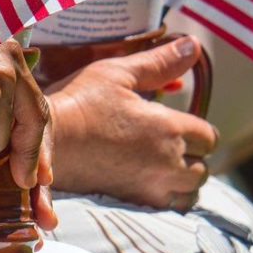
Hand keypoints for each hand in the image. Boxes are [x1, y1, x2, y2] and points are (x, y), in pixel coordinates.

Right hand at [44, 36, 218, 209]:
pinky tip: (149, 183)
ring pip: (189, 193)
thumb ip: (160, 63)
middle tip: (171, 144)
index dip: (197, 129)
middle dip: (194, 157)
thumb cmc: (80, 102)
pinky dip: (166, 198)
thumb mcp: (118, 73)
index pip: (208, 137)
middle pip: (202, 169)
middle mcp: (167, 163)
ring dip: (184, 181)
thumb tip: (194, 44)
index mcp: (168, 128)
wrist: (45, 143)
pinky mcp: (132, 203)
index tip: (178, 123)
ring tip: (164, 166)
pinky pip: (167, 208)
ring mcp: (150, 187)